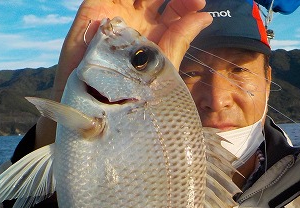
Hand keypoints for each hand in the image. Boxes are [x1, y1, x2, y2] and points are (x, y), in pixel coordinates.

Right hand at [35, 0, 211, 147]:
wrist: (95, 106)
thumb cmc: (130, 94)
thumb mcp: (161, 66)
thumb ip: (180, 38)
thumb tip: (205, 16)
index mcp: (154, 37)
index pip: (174, 12)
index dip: (186, 4)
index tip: (199, 3)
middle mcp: (136, 23)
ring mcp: (116, 15)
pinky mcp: (94, 9)